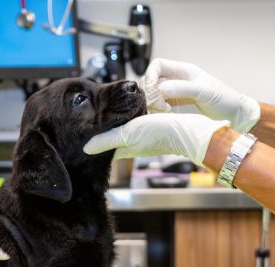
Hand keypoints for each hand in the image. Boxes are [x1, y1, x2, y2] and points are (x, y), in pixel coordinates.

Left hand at [83, 113, 229, 165]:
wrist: (192, 131)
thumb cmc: (162, 133)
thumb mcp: (129, 134)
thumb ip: (107, 140)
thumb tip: (85, 149)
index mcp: (127, 147)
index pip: (106, 148)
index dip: (95, 143)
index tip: (82, 135)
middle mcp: (135, 144)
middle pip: (114, 138)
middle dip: (104, 131)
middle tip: (90, 121)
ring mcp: (146, 136)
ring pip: (126, 129)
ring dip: (117, 122)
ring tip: (105, 112)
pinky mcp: (156, 126)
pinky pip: (138, 121)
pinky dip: (131, 116)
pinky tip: (130, 108)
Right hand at [141, 58, 259, 131]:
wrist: (234, 117)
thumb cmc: (223, 100)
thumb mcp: (205, 91)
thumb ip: (183, 89)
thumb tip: (161, 89)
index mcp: (182, 72)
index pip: (157, 65)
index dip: (150, 74)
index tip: (153, 88)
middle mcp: (175, 83)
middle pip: (150, 81)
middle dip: (150, 92)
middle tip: (159, 104)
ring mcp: (173, 98)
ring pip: (151, 96)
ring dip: (152, 103)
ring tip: (164, 110)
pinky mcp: (173, 112)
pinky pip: (156, 109)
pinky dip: (155, 112)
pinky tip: (166, 116)